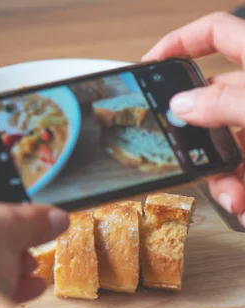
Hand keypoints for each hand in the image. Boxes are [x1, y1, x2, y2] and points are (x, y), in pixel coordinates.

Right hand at [142, 12, 244, 223]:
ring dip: (226, 179)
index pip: (216, 32)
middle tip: (186, 159)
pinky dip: (243, 191)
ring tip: (237, 200)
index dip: (179, 42)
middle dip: (198, 141)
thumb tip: (181, 104)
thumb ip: (227, 102)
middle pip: (212, 107)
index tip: (148, 66)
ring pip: (229, 148)